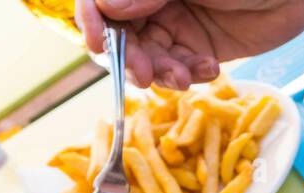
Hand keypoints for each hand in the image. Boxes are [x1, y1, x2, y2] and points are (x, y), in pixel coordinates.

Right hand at [76, 0, 303, 88]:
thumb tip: (107, 7)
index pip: (102, 1)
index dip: (93, 21)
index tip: (98, 43)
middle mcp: (153, 1)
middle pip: (122, 34)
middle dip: (131, 58)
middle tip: (147, 75)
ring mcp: (176, 25)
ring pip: (150, 57)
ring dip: (162, 72)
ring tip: (186, 74)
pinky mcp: (199, 49)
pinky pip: (180, 69)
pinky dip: (189, 75)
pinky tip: (209, 68)